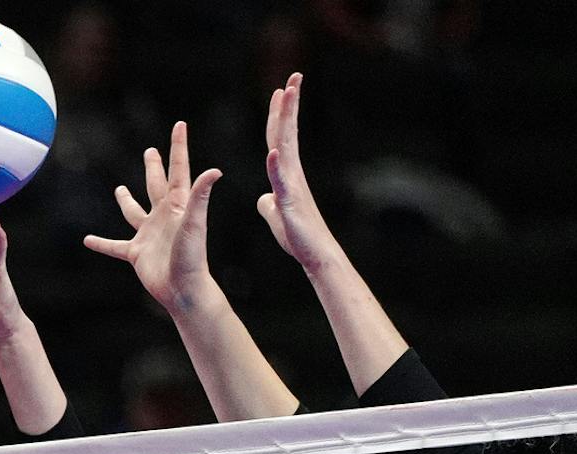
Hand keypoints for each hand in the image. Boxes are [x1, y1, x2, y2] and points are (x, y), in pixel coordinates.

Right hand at [83, 121, 222, 317]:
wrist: (183, 289)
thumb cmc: (191, 257)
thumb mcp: (195, 223)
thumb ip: (200, 196)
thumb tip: (214, 171)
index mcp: (178, 205)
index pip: (178, 169)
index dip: (178, 147)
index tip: (179, 125)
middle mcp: (163, 216)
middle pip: (156, 185)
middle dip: (154, 167)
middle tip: (150, 151)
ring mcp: (149, 234)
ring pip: (135, 212)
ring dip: (127, 201)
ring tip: (119, 189)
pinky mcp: (137, 253)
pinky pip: (115, 246)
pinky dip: (102, 244)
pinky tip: (88, 240)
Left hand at [256, 73, 341, 271]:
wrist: (313, 254)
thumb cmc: (297, 236)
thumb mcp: (276, 214)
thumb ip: (270, 203)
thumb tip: (262, 198)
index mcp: (285, 173)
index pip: (279, 137)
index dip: (278, 114)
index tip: (279, 90)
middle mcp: (291, 172)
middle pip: (286, 132)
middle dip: (288, 104)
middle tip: (293, 76)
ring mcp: (292, 184)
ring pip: (287, 146)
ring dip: (286, 121)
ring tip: (288, 96)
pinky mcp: (290, 201)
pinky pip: (282, 180)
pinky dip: (277, 164)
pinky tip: (273, 150)